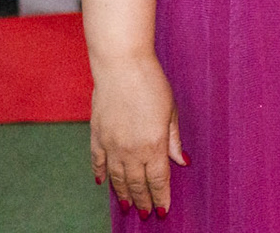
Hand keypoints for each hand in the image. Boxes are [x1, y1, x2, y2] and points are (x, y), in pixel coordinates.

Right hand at [90, 55, 187, 217]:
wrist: (121, 64)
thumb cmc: (151, 82)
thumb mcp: (170, 110)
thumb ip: (174, 138)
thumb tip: (182, 161)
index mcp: (153, 144)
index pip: (158, 179)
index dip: (160, 197)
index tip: (162, 211)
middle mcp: (131, 150)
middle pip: (137, 183)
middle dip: (143, 201)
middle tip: (146, 214)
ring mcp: (111, 144)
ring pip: (117, 178)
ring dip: (123, 194)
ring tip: (128, 207)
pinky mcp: (97, 135)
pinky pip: (98, 161)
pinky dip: (101, 174)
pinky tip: (103, 183)